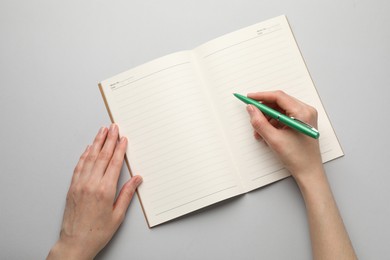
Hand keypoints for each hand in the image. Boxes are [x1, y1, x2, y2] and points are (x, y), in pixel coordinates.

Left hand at [47, 124, 141, 259]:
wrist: (74, 243)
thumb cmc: (97, 232)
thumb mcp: (118, 215)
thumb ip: (127, 194)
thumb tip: (136, 179)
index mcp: (104, 191)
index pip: (114, 163)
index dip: (119, 149)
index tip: (123, 139)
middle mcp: (91, 184)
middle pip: (102, 156)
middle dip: (109, 140)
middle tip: (113, 128)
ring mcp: (79, 184)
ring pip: (89, 158)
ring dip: (97, 143)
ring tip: (102, 131)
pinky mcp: (72, 187)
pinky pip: (79, 166)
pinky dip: (84, 155)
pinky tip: (88, 148)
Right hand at [245, 91, 321, 180]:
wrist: (308, 172)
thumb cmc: (298, 158)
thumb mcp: (274, 139)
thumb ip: (260, 122)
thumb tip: (251, 109)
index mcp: (303, 113)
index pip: (279, 97)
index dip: (261, 96)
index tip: (249, 98)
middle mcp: (306, 112)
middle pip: (279, 102)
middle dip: (263, 109)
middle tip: (251, 113)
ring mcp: (304, 117)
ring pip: (280, 110)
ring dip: (267, 118)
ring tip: (259, 130)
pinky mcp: (301, 123)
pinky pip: (283, 117)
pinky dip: (272, 123)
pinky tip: (266, 132)